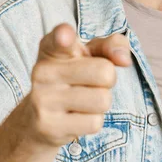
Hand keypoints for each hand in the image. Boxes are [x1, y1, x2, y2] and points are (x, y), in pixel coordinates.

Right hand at [19, 23, 131, 148]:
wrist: (37, 119)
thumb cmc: (73, 78)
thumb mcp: (90, 55)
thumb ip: (112, 45)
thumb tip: (124, 59)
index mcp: (52, 49)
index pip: (60, 38)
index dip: (64, 36)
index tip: (65, 36)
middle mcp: (43, 71)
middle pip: (104, 72)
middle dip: (108, 80)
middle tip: (91, 83)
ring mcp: (43, 99)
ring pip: (102, 100)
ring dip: (101, 103)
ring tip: (82, 101)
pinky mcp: (48, 126)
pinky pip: (94, 123)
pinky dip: (92, 121)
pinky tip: (74, 117)